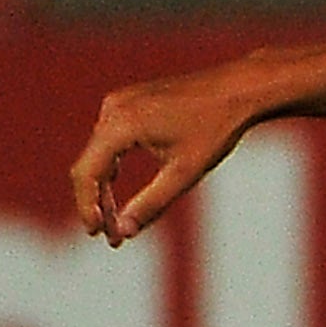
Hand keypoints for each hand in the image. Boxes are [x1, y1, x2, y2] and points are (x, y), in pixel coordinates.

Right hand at [69, 64, 263, 242]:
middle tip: (111, 238)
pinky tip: (116, 195)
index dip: (86, 207)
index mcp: (121, 123)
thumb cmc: (216, 128)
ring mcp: (119, 102)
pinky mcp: (129, 102)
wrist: (238, 88)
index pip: (87, 173)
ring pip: (98, 154)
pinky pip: (108, 140)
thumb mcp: (184, 173)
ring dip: (104, 189)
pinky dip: (112, 168)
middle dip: (97, 203)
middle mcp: (113, 108)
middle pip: (89, 165)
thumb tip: (123, 232)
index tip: (98, 234)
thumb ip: (151, 204)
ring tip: (116, 223)